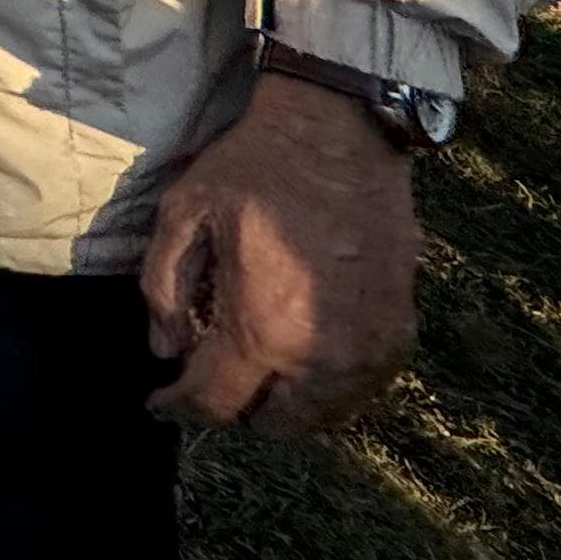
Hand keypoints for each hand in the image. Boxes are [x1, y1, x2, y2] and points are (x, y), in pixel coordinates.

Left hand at [143, 73, 418, 435]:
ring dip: (284, 401)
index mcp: (262, 331)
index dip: (179, 407)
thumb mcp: (184, 214)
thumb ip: (163, 289)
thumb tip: (164, 348)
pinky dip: (326, 385)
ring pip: (320, 416)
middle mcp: (321, 358)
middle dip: (234, 406)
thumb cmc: (256, 169)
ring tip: (257, 363)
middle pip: (271, 424)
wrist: (341, 135)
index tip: (161, 399)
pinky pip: (358, 389)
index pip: (214, 403)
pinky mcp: (399, 334)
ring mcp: (368, 352)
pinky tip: (301, 350)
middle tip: (213, 369)